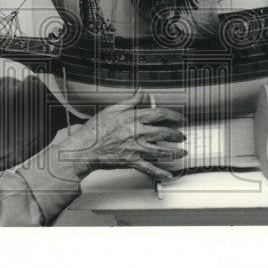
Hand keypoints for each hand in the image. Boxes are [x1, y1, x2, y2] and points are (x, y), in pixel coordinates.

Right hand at [52, 91, 186, 181]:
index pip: (160, 114)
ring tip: (182, 152)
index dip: (173, 115)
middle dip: (177, 134)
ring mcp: (137, 149)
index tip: (179, 117)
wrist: (85, 148)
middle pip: (165, 133)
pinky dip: (160, 173)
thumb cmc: (96, 129)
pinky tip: (168, 174)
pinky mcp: (133, 161)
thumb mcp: (113, 109)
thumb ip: (131, 101)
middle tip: (182, 135)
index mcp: (135, 118)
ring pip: (162, 151)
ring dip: (175, 152)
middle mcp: (139, 133)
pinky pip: (150, 169)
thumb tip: (142, 93)